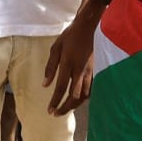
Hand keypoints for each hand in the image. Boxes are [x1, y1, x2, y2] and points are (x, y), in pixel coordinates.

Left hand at [44, 0, 102, 115]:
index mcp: (68, 64)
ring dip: (75, 105)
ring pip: (84, 95)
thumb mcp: (55, 48)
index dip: (55, 101)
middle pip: (74, 96)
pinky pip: (91, 89)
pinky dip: (85, 97)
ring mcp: (90, 71)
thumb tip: (45, 85)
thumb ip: (50, 67)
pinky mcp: (96, 70)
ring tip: (66, 108)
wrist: (89, 26)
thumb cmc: (70, 36)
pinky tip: (79, 99)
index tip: (50, 110)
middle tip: (56, 113)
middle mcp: (80, 70)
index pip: (61, 88)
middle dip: (65, 107)